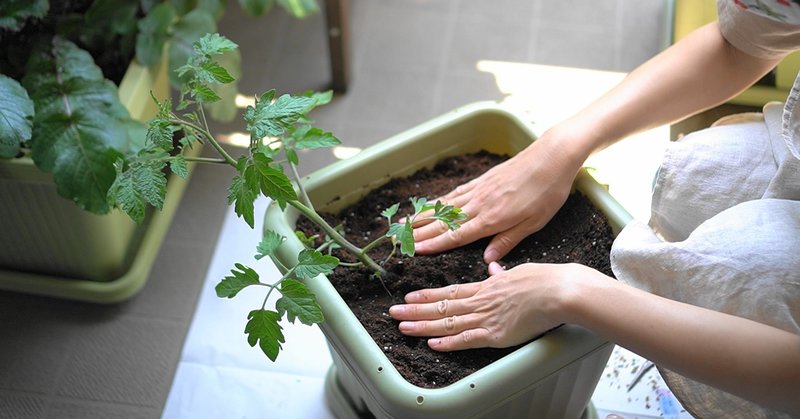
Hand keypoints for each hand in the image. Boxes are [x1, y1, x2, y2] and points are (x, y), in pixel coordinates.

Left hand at [388, 261, 602, 350]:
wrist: (560, 290)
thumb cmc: (546, 280)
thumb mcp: (519, 271)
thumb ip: (503, 273)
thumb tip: (494, 268)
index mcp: (486, 286)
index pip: (450, 291)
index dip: (428, 295)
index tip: (410, 296)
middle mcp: (481, 301)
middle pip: (442, 306)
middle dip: (415, 310)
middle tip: (393, 312)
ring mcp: (487, 317)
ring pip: (448, 322)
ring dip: (423, 325)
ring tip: (402, 326)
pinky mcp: (497, 334)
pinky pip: (468, 339)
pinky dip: (449, 342)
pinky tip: (432, 344)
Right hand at [412, 134, 581, 262]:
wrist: (551, 156)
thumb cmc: (547, 192)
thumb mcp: (534, 223)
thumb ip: (507, 241)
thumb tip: (486, 260)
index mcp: (492, 219)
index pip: (456, 236)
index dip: (434, 244)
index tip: (415, 250)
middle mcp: (479, 204)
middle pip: (443, 221)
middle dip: (419, 231)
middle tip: (397, 238)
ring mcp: (479, 190)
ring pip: (444, 206)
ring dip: (423, 216)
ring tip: (405, 223)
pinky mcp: (482, 179)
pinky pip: (455, 193)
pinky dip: (439, 200)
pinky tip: (430, 204)